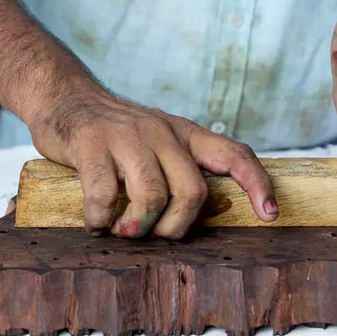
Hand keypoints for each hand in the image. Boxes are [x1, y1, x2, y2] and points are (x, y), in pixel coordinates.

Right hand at [27, 91, 277, 238]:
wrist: (67, 100)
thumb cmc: (118, 134)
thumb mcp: (159, 140)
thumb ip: (181, 167)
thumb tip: (205, 216)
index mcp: (184, 133)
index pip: (234, 154)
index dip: (257, 184)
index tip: (269, 215)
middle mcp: (162, 131)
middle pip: (192, 191)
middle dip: (177, 226)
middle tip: (157, 235)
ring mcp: (127, 136)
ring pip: (152, 196)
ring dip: (139, 227)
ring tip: (124, 232)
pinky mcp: (92, 144)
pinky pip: (105, 195)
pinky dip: (101, 220)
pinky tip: (96, 223)